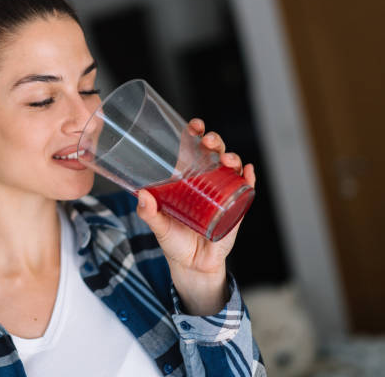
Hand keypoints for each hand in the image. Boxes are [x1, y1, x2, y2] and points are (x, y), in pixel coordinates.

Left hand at [136, 118, 255, 314]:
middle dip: (214, 141)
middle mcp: (206, 181)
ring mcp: (222, 193)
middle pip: (214, 153)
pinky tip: (249, 171)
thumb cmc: (174, 242)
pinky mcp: (235, 209)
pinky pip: (246, 190)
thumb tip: (143, 196)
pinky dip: (249, 178)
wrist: (193, 266)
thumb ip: (149, 213)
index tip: (193, 126)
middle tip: (209, 141)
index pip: (192, 150)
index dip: (194, 135)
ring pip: (232, 167)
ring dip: (232, 158)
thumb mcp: (159, 227)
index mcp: (186, 179)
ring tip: (227, 160)